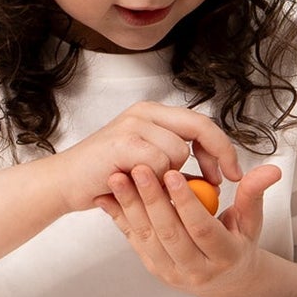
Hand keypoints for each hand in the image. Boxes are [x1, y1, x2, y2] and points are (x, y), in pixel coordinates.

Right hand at [51, 103, 243, 213]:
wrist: (65, 184)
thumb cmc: (106, 178)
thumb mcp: (149, 168)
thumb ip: (177, 166)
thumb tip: (212, 179)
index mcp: (153, 114)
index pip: (202, 123)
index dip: (222, 147)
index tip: (231, 172)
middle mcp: (145, 112)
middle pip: (201, 126)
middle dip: (219, 154)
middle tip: (225, 180)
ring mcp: (134, 124)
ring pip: (180, 151)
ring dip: (171, 175)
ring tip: (147, 183)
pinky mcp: (124, 141)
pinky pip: (160, 162)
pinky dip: (154, 180)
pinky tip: (135, 183)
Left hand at [100, 163, 283, 296]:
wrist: (225, 280)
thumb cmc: (238, 244)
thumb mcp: (251, 221)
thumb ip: (254, 194)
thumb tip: (271, 169)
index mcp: (224, 257)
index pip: (202, 228)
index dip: (186, 202)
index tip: (173, 174)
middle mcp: (196, 269)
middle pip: (170, 233)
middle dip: (152, 199)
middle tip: (140, 169)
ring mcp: (171, 272)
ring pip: (147, 237)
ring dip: (130, 206)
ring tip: (119, 177)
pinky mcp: (153, 267)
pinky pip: (133, 240)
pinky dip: (118, 217)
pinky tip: (108, 196)